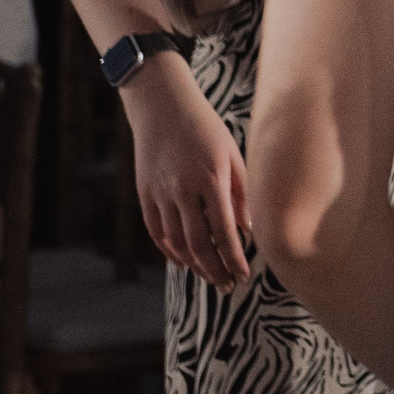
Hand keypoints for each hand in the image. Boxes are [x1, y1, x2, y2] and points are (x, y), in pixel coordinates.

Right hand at [120, 55, 250, 290]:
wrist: (162, 107)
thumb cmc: (206, 128)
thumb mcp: (232, 153)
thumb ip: (242, 191)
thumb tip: (249, 227)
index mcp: (210, 178)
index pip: (224, 229)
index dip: (234, 257)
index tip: (244, 274)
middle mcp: (182, 190)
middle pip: (198, 243)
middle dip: (216, 269)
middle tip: (229, 286)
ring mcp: (160, 194)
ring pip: (176, 242)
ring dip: (195, 265)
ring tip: (212, 278)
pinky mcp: (144, 195)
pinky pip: (157, 231)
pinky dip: (170, 251)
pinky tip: (184, 262)